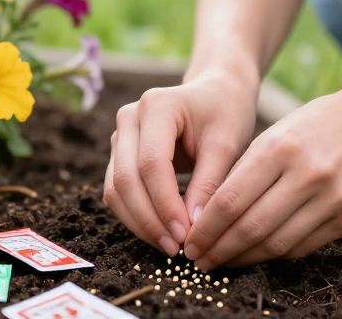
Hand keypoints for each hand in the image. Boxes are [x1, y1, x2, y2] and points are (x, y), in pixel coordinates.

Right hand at [103, 73, 257, 255]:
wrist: (215, 94)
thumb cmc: (225, 114)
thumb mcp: (227, 144)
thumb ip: (209, 184)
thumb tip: (194, 228)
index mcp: (157, 106)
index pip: (151, 163)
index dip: (165, 203)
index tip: (187, 234)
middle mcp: (129, 118)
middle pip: (125, 179)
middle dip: (149, 219)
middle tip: (176, 248)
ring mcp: (120, 135)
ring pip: (115, 189)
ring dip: (139, 222)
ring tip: (169, 245)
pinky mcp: (119, 153)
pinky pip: (117, 191)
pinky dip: (135, 215)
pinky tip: (160, 232)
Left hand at [184, 89, 341, 270]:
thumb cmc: (312, 126)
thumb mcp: (272, 135)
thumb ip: (242, 173)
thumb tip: (207, 217)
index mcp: (280, 149)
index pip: (231, 200)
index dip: (206, 228)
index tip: (190, 242)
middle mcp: (308, 175)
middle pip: (251, 227)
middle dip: (219, 249)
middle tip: (199, 260)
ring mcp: (332, 199)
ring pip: (276, 244)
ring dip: (244, 258)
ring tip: (222, 261)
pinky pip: (302, 247)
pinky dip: (273, 254)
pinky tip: (255, 254)